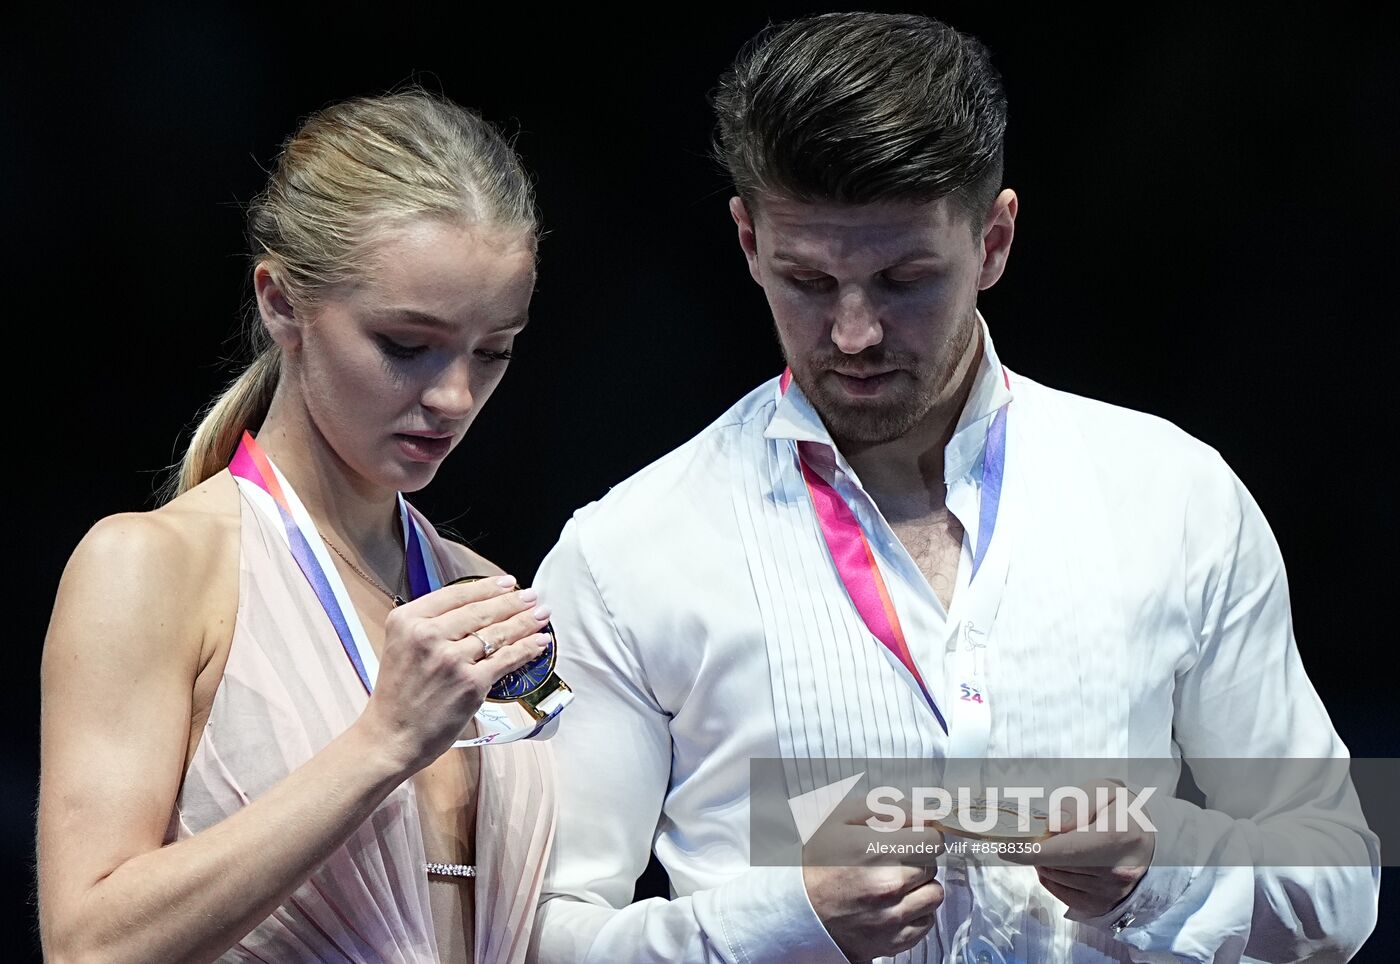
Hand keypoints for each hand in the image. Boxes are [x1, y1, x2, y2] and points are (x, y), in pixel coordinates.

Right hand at [358, 575, 550, 772]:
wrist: (391, 737)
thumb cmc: (397, 697)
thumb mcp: (401, 647)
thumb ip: (428, 626)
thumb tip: (471, 609)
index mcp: (407, 620)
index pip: (456, 594)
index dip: (487, 587)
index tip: (507, 583)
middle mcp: (428, 635)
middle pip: (480, 611)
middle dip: (513, 601)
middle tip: (531, 596)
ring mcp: (451, 659)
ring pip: (498, 633)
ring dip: (525, 622)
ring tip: (541, 615)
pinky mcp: (471, 683)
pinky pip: (506, 659)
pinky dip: (527, 649)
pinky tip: (539, 642)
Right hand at [803, 807, 944, 960]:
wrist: (799, 909)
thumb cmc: (818, 862)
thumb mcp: (841, 818)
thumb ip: (886, 808)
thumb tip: (924, 813)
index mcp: (876, 851)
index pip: (932, 839)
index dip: (923, 834)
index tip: (912, 837)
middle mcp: (889, 885)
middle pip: (933, 865)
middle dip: (917, 858)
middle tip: (892, 859)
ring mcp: (894, 917)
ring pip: (934, 894)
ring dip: (920, 886)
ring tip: (897, 883)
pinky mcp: (896, 941)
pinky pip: (927, 922)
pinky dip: (916, 912)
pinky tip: (894, 904)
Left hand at [1002, 778, 1154, 916]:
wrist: (1152, 842)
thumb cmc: (1123, 811)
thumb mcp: (1104, 790)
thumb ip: (1078, 802)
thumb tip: (1054, 825)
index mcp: (1119, 838)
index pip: (1067, 850)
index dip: (1031, 851)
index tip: (1004, 848)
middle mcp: (1117, 872)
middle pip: (1056, 863)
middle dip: (1040, 848)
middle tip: (1046, 832)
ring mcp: (1110, 894)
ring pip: (1054, 878)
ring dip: (1046, 861)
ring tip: (1061, 844)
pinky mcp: (1102, 907)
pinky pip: (1059, 892)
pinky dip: (1052, 876)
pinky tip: (1064, 862)